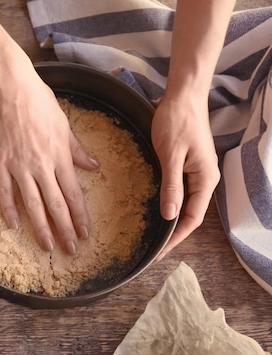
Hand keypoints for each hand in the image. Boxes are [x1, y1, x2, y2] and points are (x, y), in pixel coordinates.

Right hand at [0, 69, 99, 253]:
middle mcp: (42, 166)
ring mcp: (19, 167)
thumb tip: (94, 166)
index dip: (80, 216)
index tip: (85, 233)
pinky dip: (9, 210)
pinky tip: (14, 226)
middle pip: (56, 205)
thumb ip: (76, 150)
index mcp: (60, 156)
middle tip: (71, 251)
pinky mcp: (0, 163)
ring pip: (33, 204)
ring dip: (41, 228)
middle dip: (65, 230)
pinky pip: (5, 192)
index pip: (73, 194)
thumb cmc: (39, 102)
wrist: (10, 89)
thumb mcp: (64, 124)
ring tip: (47, 246)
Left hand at [151, 94, 220, 259]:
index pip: (192, 218)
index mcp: (205, 179)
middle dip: (173, 235)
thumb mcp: (171, 155)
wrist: (183, 95)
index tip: (159, 253)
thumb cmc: (177, 121)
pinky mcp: (187, 165)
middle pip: (190, 215)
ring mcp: (197, 172)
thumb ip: (171, 186)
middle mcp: (204, 179)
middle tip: (153, 252)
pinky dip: (170, 204)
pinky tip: (157, 211)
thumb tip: (170, 216)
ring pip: (185, 204)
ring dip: (171, 221)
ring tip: (154, 238)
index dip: (175, 238)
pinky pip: (180, 191)